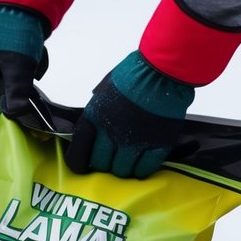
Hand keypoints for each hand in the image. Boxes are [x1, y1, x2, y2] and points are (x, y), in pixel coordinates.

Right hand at [0, 6, 46, 137]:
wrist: (24, 5)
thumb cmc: (15, 32)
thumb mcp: (18, 63)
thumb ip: (16, 91)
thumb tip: (15, 115)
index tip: (2, 140)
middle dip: (1, 115)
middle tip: (24, 122)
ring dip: (10, 101)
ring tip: (29, 97)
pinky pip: (2, 89)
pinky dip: (15, 89)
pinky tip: (30, 83)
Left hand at [66, 51, 193, 178]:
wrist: (162, 70)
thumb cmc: (132, 75)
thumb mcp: (103, 91)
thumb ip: (96, 113)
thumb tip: (93, 131)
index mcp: (94, 118)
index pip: (78, 153)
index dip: (79, 163)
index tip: (83, 166)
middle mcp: (111, 133)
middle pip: (101, 164)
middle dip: (104, 164)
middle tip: (111, 158)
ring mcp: (135, 140)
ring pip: (123, 170)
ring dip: (124, 168)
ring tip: (128, 160)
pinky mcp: (158, 143)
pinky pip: (146, 168)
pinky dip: (143, 169)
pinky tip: (142, 165)